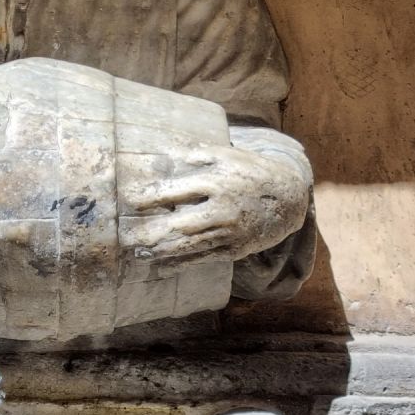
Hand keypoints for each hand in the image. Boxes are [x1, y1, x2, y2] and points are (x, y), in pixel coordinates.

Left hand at [118, 141, 309, 267]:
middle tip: (126, 237)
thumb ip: (196, 152)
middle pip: (180, 223)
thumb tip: (165, 147)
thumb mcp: (227, 155)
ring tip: (137, 253)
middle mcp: (221, 209)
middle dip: (152, 232)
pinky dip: (181, 264)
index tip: (129, 199)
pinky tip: (162, 267)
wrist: (288, 198)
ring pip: (190, 245)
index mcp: (216, 182)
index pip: (177, 191)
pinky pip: (204, 258)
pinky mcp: (234, 249)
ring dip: (161, 251)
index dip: (152, 196)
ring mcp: (228, 231)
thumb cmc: (251, 172)